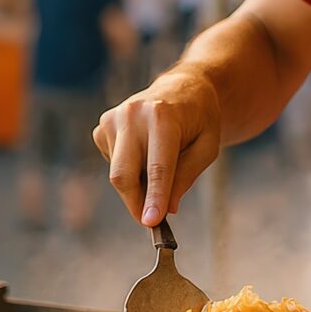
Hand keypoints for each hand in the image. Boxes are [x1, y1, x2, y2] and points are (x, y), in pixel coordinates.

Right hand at [94, 69, 220, 225]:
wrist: (182, 88)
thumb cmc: (199, 119)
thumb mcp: (207, 147)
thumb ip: (186, 177)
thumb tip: (166, 209)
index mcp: (163, 116)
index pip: (157, 167)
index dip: (154, 198)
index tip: (151, 223)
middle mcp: (133, 114)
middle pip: (124, 174)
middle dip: (136, 203)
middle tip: (151, 221)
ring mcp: (113, 118)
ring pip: (117, 173)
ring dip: (137, 184)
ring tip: (159, 166)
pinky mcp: (103, 126)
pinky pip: (112, 163)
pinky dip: (129, 169)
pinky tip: (144, 152)